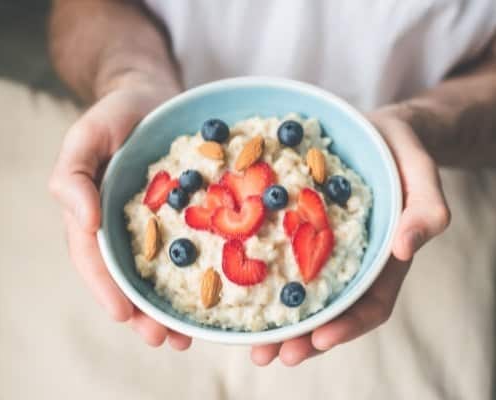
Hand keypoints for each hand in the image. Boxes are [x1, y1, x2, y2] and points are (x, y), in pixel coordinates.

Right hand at [49, 80, 191, 348]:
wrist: (155, 98)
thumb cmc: (116, 115)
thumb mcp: (86, 135)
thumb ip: (73, 175)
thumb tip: (84, 222)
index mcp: (95, 215)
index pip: (95, 260)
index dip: (107, 290)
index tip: (126, 315)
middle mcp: (126, 228)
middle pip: (130, 279)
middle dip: (145, 313)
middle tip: (167, 339)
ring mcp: (160, 225)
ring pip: (162, 274)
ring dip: (174, 307)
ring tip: (191, 335)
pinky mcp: (188, 216)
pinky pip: (195, 247)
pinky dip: (205, 273)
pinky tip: (222, 292)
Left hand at [251, 108, 450, 365]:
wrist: (375, 130)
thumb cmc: (401, 151)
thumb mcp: (421, 172)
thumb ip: (426, 208)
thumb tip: (407, 248)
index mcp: (382, 256)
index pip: (371, 303)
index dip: (347, 326)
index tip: (319, 340)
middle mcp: (350, 259)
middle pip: (329, 309)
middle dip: (302, 336)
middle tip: (270, 355)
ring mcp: (322, 245)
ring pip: (301, 292)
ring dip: (278, 320)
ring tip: (251, 342)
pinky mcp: (299, 225)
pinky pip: (280, 256)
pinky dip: (263, 277)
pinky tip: (238, 284)